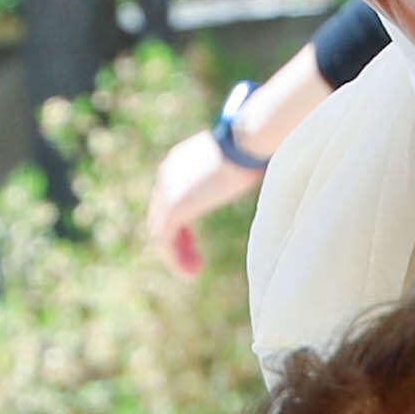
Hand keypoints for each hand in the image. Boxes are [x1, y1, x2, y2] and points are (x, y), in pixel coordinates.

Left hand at [139, 128, 257, 278]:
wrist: (245, 141)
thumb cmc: (253, 145)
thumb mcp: (239, 162)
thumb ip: (233, 176)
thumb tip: (253, 176)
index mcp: (179, 161)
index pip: (170, 197)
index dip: (181, 222)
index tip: (193, 241)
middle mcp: (167, 173)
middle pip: (161, 215)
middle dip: (177, 241)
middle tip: (193, 262)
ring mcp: (167, 190)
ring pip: (161, 231)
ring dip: (175, 254)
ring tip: (192, 272)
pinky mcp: (174, 206)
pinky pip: (165, 239)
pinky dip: (173, 258)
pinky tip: (188, 272)